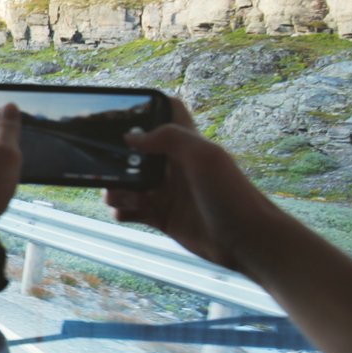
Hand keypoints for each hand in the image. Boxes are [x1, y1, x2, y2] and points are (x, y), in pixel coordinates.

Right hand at [103, 97, 285, 273]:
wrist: (247, 242)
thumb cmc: (232, 195)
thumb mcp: (204, 156)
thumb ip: (170, 138)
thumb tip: (132, 137)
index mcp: (186, 145)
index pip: (165, 114)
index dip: (144, 110)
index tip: (117, 115)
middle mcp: (173, 166)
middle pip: (135, 153)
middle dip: (116, 158)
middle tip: (104, 167)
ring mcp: (166, 193)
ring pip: (128, 183)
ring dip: (115, 188)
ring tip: (117, 195)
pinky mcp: (162, 217)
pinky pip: (131, 210)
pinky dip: (121, 210)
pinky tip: (124, 212)